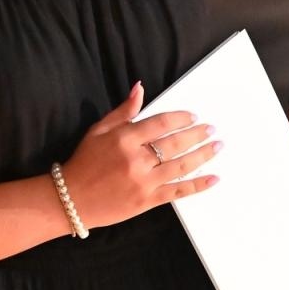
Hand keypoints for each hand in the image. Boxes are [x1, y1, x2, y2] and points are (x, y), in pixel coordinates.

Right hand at [60, 82, 221, 228]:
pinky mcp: (147, 201)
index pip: (161, 123)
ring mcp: (144, 182)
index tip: (193, 116)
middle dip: (197, 135)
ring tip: (217, 147)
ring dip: (203, 155)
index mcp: (125, 138)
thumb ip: (123, 111)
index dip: (181, 118)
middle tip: (212, 129)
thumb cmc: (84, 161)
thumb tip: (140, 88)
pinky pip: (178, 191)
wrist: (71, 199)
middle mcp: (136, 159)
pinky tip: (213, 178)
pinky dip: (198, 185)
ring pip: (181, 166)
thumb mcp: (98, 130)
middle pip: (176, 144)